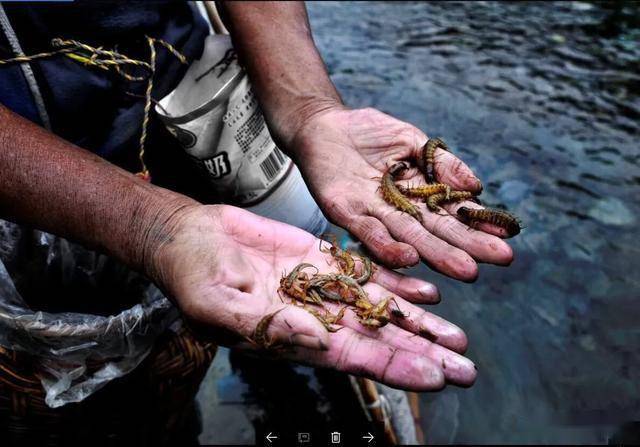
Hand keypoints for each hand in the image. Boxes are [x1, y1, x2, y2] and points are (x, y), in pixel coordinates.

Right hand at [149, 204, 475, 390]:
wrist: (191, 239)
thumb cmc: (193, 276)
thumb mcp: (219, 304)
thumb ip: (266, 323)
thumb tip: (314, 338)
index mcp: (293, 335)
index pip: (355, 357)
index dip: (397, 366)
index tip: (437, 376)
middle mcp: (315, 317)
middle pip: (378, 338)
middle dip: (422, 353)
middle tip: (466, 367)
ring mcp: (321, 288)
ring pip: (380, 307)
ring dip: (419, 322)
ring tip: (457, 335)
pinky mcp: (321, 259)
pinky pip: (366, 272)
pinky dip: (397, 282)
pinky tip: (427, 291)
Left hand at [290, 106, 513, 280]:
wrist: (322, 124)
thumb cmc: (367, 132)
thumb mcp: (411, 141)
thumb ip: (441, 163)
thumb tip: (477, 186)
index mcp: (417, 194)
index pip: (452, 212)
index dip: (478, 223)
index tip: (507, 236)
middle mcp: (399, 211)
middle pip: (436, 231)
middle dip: (467, 246)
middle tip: (500, 260)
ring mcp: (373, 214)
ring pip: (408, 237)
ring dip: (436, 254)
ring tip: (466, 269)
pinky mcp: (346, 212)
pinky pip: (368, 232)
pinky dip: (388, 246)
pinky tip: (411, 257)